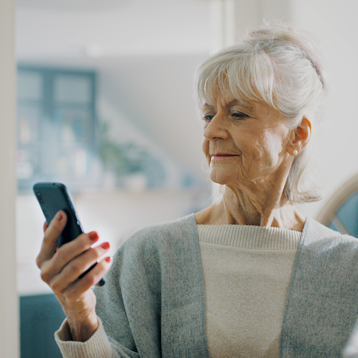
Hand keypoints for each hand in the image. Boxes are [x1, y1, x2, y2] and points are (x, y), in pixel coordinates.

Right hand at [36, 210, 112, 340]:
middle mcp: (47, 273)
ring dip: (94, 254)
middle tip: (97, 233)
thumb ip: (58, 239)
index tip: (63, 213)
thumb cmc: (71, 271)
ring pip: (77, 267)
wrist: (76, 301)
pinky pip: (88, 281)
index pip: (47, 241)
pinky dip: (100, 269)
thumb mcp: (63, 256)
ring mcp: (58, 286)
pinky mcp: (72, 296)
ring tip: (107, 245)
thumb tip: (51, 218)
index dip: (55, 227)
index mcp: (43, 259)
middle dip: (82, 242)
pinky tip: (108, 260)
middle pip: (64, 254)